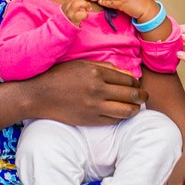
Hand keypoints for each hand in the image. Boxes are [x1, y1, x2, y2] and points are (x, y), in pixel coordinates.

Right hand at [25, 60, 146, 125]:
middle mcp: (98, 90)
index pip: (127, 78)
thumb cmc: (59, 76)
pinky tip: (122, 114)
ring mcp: (94, 107)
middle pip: (131, 94)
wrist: (39, 95)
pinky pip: (113, 121)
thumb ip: (105, 67)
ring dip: (135, 108)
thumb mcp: (82, 64)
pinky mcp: (90, 120)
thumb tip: (125, 73)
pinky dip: (122, 117)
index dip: (136, 82)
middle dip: (142, 96)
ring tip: (137, 107)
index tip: (137, 84)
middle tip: (144, 96)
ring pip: (126, 110)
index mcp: (97, 73)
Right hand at [61, 0, 96, 25]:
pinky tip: (86, 15)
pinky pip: (79, 14)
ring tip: (89, 8)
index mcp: (68, 3)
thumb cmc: (72, 18)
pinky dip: (85, 14)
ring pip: (76, 3)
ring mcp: (69, 13)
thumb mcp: (73, 8)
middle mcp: (67, 6)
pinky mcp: (72, 20)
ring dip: (86, 4)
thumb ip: (78, 2)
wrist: (65, 29)